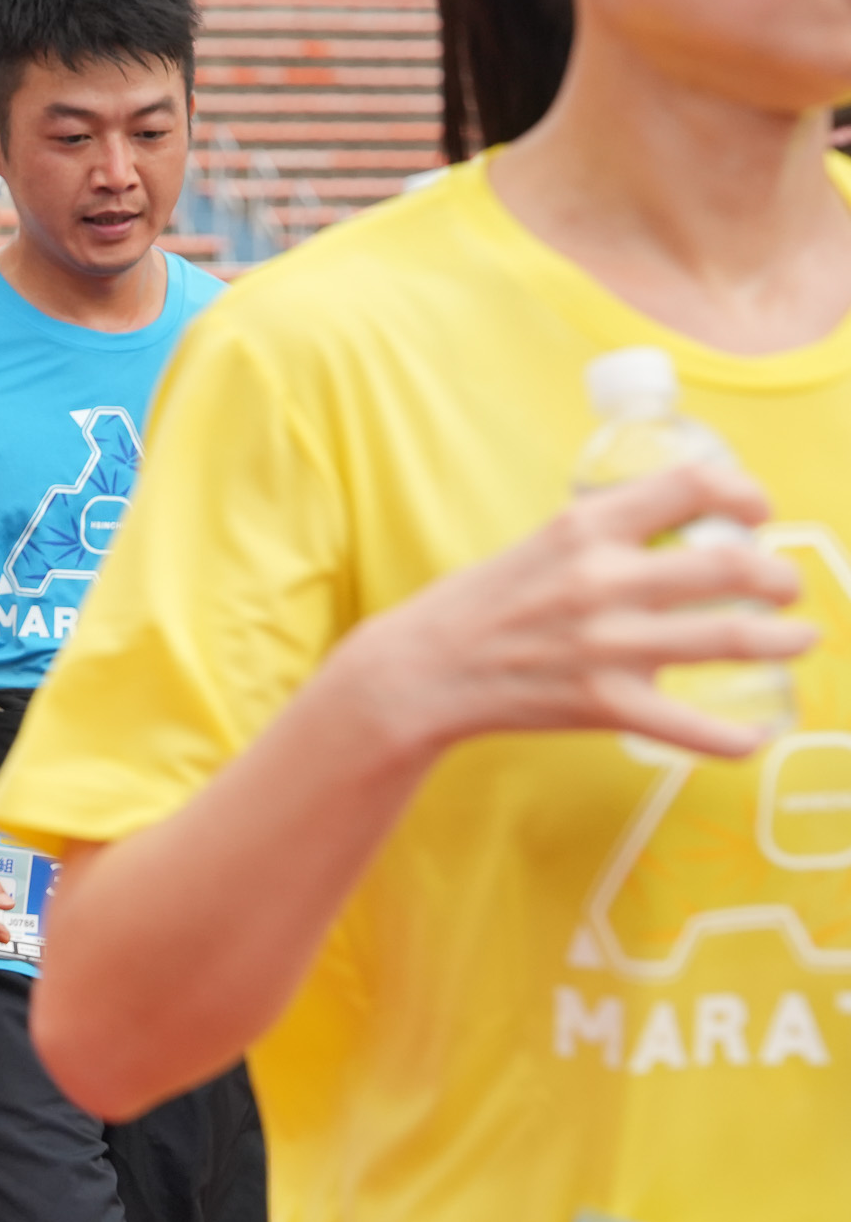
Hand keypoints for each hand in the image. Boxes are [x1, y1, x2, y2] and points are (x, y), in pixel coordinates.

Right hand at [335, 461, 813, 763]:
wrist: (423, 670)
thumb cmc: (484, 603)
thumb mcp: (543, 542)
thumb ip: (609, 535)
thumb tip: (683, 527)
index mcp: (585, 527)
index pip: (692, 485)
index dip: (746, 492)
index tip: (758, 510)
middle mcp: (602, 579)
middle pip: (733, 566)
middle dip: (781, 577)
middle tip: (785, 586)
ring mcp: (607, 645)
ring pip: (732, 637)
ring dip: (785, 639)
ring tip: (798, 639)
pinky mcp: (604, 705)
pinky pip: (696, 728)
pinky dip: (739, 737)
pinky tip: (757, 733)